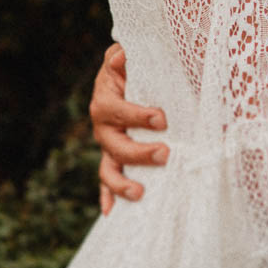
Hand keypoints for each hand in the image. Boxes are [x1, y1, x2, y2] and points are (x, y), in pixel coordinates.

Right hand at [90, 42, 168, 213]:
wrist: (134, 73)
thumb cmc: (140, 64)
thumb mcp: (137, 55)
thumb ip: (129, 54)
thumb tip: (119, 57)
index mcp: (107, 96)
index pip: (118, 109)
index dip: (137, 115)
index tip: (162, 118)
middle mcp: (103, 123)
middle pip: (114, 143)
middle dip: (138, 152)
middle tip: (165, 154)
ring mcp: (108, 143)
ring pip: (108, 167)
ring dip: (121, 182)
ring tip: (140, 192)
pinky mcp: (115, 157)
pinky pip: (108, 179)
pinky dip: (108, 196)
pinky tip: (112, 213)